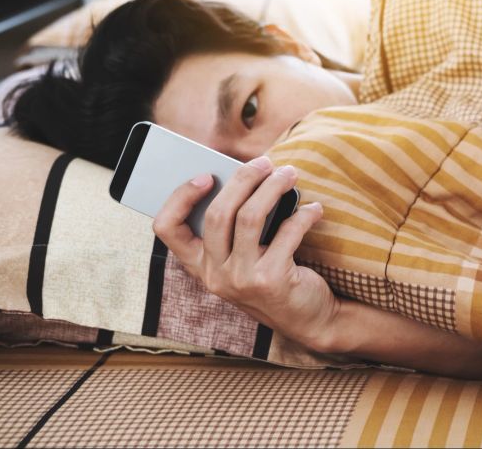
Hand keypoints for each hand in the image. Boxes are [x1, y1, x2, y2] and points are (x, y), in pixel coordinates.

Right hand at [152, 155, 340, 351]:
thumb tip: (246, 173)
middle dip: (243, 179)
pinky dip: (304, 215)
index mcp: (199, 265)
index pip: (166, 228)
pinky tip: (315, 209)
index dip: (180, 196)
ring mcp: (241, 281)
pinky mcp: (271, 281)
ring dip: (273, 188)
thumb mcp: (244, 256)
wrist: (308, 319)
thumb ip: (235, 225)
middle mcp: (214, 275)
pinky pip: (287, 233)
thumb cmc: (273, 275)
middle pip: (217, 213)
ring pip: (250, 218)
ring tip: (289, 174)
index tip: (206, 175)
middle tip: (266, 162)